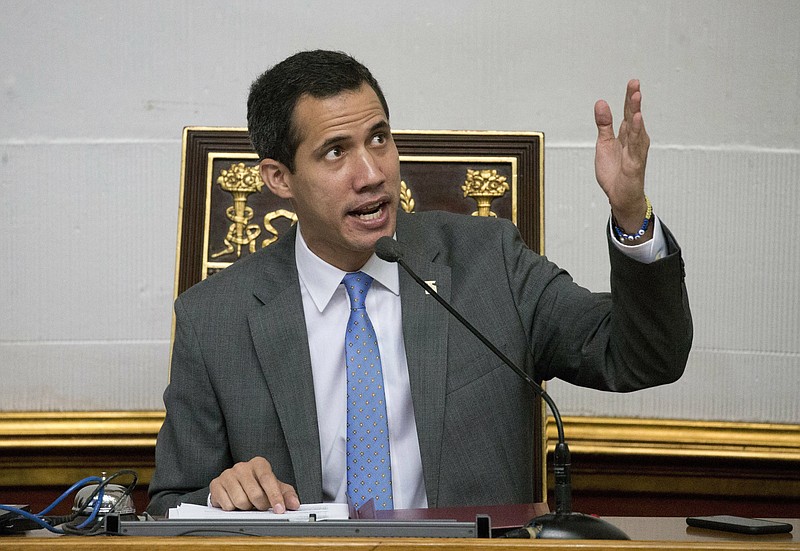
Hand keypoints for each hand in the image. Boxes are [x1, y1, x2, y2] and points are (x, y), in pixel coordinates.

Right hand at [209, 456, 299, 511]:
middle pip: (255, 494)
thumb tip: (295, 505)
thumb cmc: (258, 486)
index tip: (280, 510)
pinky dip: (233, 509)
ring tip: (247, 502)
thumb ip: (287, 495)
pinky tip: (235, 502)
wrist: (236, 485)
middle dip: (260, 505)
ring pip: (240, 502)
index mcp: (259, 464)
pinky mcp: (216, 484)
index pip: (268, 480)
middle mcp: (242, 466)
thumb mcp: (275, 488)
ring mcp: (227, 474)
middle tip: (260, 505)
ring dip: (246, 508)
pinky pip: (227, 505)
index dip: (275, 496)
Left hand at [594, 79, 650, 232]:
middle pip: (633, 116)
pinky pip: (635, 145)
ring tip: (636, 96)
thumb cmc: (615, 171)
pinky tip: (636, 119)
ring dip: (636, 111)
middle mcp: (635, 140)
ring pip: (636, 128)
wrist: (619, 196)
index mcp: (627, 134)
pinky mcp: (634, 163)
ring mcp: (636, 151)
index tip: (633, 82)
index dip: (630, 97)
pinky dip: (636, 132)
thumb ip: (604, 124)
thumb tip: (601, 102)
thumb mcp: (604, 144)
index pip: (628, 112)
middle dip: (634, 100)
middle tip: (635, 83)